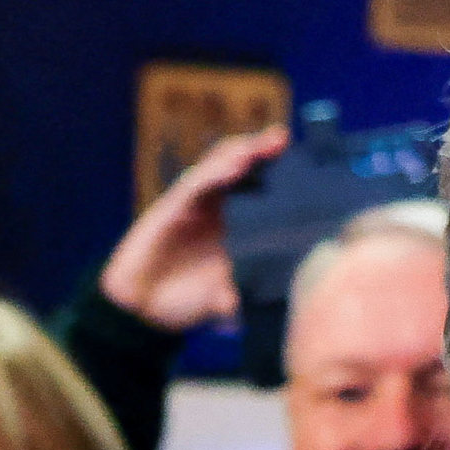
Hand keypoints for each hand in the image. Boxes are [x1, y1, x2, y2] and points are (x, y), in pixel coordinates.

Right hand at [97, 126, 288, 330]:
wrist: (144, 311)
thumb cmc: (188, 302)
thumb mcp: (231, 298)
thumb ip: (254, 294)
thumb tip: (289, 300)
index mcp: (234, 222)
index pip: (260, 187)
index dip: (280, 172)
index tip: (305, 164)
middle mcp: (215, 205)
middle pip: (241, 165)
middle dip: (262, 149)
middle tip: (282, 138)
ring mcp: (193, 203)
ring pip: (219, 165)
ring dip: (241, 151)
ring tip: (264, 144)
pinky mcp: (171, 206)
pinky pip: (195, 183)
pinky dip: (215, 172)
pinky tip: (235, 166)